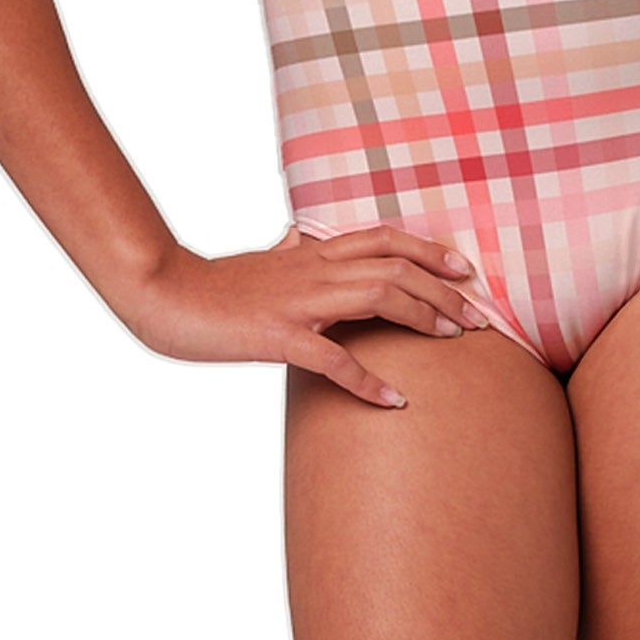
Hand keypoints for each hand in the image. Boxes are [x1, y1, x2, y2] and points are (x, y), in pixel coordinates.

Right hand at [122, 221, 493, 406]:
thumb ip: (285, 252)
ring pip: (377, 296)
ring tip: (455, 340)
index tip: (465, 270)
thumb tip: (295, 237)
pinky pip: (334, 359)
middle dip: (443, 291)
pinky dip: (368, 381)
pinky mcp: (278, 337)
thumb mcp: (257, 263)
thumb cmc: (209, 286)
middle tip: (477, 318)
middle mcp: (312, 270)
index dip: (429, 250)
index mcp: (310, 253)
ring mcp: (297, 302)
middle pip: (395, 266)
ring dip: (423, 318)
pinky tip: (394, 401)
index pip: (383, 239)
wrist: (162, 294)